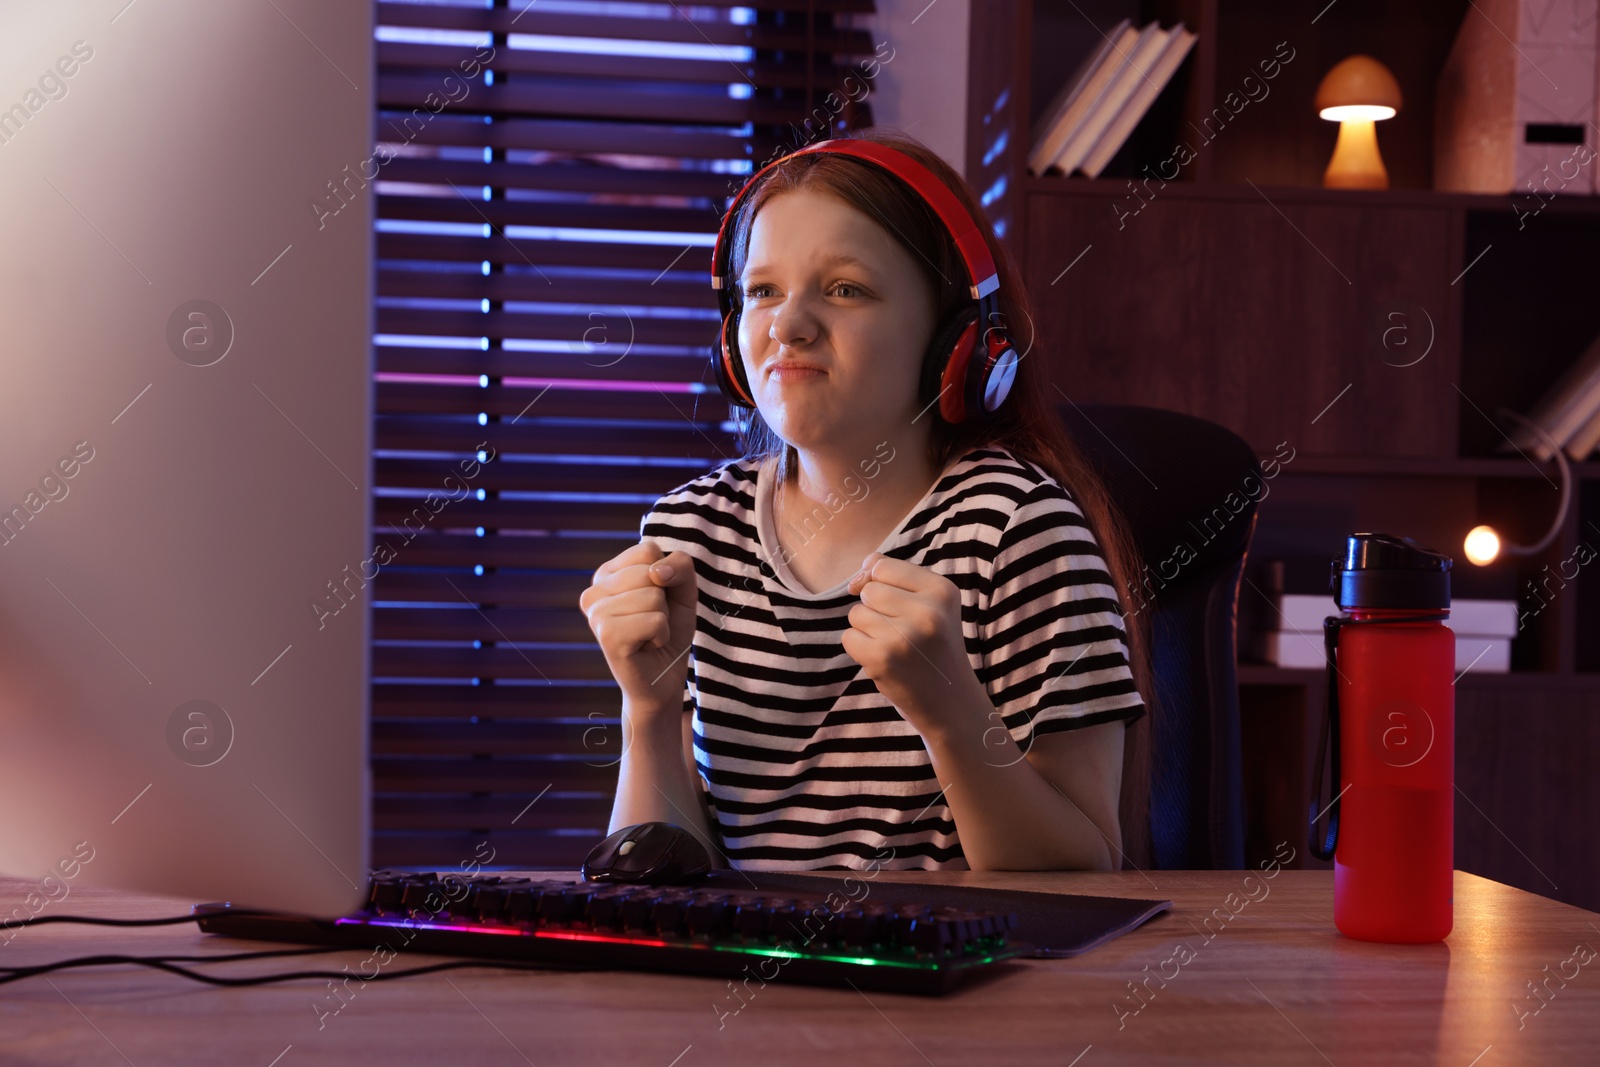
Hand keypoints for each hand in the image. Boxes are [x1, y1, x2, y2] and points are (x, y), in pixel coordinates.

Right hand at [579, 540, 697, 722]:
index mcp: (607, 573)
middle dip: (665, 600)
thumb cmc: (669, 631)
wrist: (662, 679)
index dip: (666, 576)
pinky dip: (661, 634)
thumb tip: (657, 572)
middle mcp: (594, 590)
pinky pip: (654, 620)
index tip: (657, 600)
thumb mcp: (683, 590)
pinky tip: (647, 645)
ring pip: (653, 595)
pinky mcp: (606, 635)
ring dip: (663, 619)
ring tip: (648, 634)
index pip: (648, 549)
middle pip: (650, 571)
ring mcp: (596, 612)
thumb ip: (680, 566)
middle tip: (652, 622)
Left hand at [842, 552, 977, 733]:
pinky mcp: (883, 658)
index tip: (900, 607)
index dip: (880, 584)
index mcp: (942, 590)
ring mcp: (905, 636)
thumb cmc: (933, 648)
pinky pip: (848, 637)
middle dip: (875, 610)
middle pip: (869, 590)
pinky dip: (860, 649)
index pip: (882, 566)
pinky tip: (885, 661)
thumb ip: (894, 576)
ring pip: (856, 613)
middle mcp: (928, 611)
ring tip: (896, 648)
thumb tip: (858, 573)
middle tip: (903, 634)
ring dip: (868, 631)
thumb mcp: (930, 604)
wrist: (951, 703)